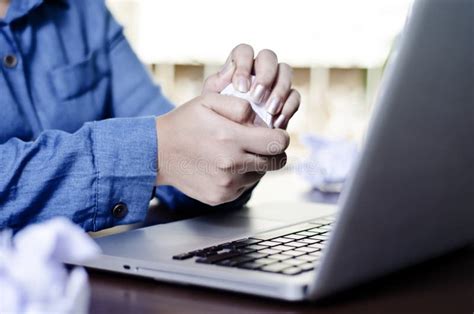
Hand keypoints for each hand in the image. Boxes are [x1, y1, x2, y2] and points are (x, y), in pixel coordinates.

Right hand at [155, 93, 288, 205]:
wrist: (156, 153)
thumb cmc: (184, 124)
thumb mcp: (208, 101)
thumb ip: (240, 105)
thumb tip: (262, 118)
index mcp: (231, 139)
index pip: (278, 144)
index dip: (282, 137)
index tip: (276, 133)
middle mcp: (232, 166)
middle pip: (276, 162)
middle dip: (274, 152)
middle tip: (262, 143)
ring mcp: (227, 185)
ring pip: (260, 175)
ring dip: (256, 164)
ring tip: (237, 152)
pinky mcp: (221, 197)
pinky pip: (244, 187)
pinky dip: (241, 176)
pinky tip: (225, 165)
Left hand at [203, 43, 299, 128]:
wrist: (231, 139)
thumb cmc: (217, 116)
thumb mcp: (210, 102)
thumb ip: (216, 86)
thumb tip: (230, 73)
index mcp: (238, 65)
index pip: (244, 51)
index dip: (243, 65)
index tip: (241, 87)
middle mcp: (259, 69)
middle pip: (268, 56)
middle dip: (265, 76)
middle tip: (257, 98)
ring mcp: (275, 82)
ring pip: (285, 72)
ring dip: (279, 90)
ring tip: (270, 110)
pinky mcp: (287, 100)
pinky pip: (295, 95)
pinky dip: (289, 107)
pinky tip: (277, 122)